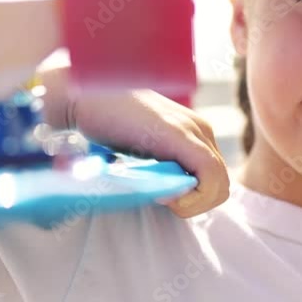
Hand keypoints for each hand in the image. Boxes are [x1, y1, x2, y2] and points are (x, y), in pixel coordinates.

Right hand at [69, 88, 230, 218]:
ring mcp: (194, 130)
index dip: (194, 199)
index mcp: (193, 132)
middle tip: (160, 198)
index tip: (162, 197)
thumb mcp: (141, 150)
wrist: (80, 98)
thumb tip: (167, 193)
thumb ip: (159, 166)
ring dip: (191, 202)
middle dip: (194, 203)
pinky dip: (191, 197)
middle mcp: (200, 129)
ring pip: (220, 185)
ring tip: (158, 194)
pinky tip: (162, 193)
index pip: (214, 179)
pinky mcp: (182, 135)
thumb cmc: (103, 125)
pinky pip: (211, 176)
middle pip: (221, 185)